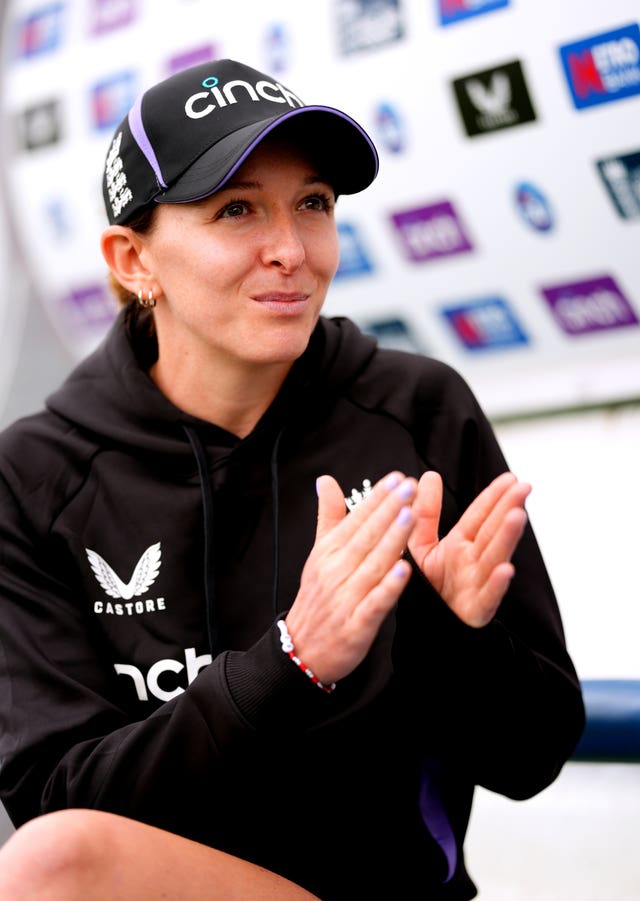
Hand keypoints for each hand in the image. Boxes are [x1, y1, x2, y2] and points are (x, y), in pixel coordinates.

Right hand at [285, 472, 416, 683]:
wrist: (300, 650)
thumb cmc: (317, 598)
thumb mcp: (319, 554)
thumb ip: (329, 517)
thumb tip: (326, 480)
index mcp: (329, 552)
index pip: (356, 518)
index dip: (377, 497)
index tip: (397, 478)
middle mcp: (336, 570)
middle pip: (366, 536)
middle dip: (389, 510)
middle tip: (409, 487)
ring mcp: (346, 597)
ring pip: (373, 564)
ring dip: (392, 539)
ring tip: (410, 515)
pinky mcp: (356, 624)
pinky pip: (375, 602)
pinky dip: (389, 586)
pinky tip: (405, 569)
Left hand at [407, 471, 530, 627]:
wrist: (427, 628)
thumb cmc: (430, 588)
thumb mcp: (420, 545)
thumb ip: (425, 513)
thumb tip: (429, 476)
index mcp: (461, 545)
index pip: (480, 516)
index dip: (494, 497)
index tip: (511, 479)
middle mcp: (472, 562)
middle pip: (492, 532)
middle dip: (507, 509)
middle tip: (523, 488)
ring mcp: (477, 585)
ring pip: (494, 558)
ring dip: (507, 539)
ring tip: (517, 516)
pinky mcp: (475, 610)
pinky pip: (487, 596)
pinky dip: (497, 584)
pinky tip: (506, 570)